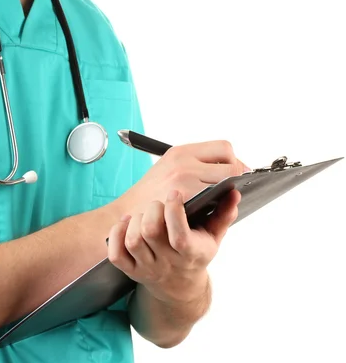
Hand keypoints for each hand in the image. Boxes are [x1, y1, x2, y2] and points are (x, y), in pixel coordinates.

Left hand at [108, 188, 240, 303]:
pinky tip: (127, 223)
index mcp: (191, 254)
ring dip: (135, 220)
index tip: (174, 193)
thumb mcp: (214, 237)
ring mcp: (147, 268)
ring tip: (143, 213)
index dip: (174, 211)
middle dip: (153, 210)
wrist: (180, 287)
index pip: (179, 235)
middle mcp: (167, 263)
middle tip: (158, 203)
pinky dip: (117, 234)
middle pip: (151, 233)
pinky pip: (117, 254)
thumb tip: (234, 192)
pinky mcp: (131, 270)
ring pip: (133, 241)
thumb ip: (224, 214)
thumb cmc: (196, 253)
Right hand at [115, 140, 248, 216]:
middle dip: (234, 177)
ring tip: (215, 200)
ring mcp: (184, 179)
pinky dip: (216, 205)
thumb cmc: (149, 195)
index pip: (224, 148)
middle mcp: (183, 161)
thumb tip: (233, 167)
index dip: (233, 161)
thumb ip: (196, 165)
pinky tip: (206, 210)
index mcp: (180, 151)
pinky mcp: (185, 197)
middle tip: (227, 190)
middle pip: (231, 165)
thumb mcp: (168, 169)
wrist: (127, 214)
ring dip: (226, 192)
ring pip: (226, 183)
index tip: (232, 173)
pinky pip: (216, 199)